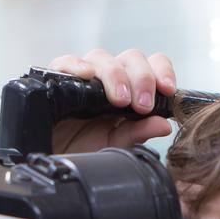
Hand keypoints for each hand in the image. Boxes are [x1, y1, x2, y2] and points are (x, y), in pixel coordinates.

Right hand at [47, 48, 178, 152]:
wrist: (52, 161)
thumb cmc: (83, 151)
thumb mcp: (114, 145)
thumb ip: (138, 133)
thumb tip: (165, 125)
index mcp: (128, 89)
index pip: (151, 66)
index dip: (161, 72)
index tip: (167, 90)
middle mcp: (108, 78)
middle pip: (130, 58)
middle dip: (141, 78)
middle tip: (143, 105)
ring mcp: (83, 77)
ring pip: (102, 57)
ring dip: (115, 75)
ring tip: (120, 100)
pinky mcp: (57, 78)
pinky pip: (66, 61)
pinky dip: (77, 65)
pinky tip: (86, 75)